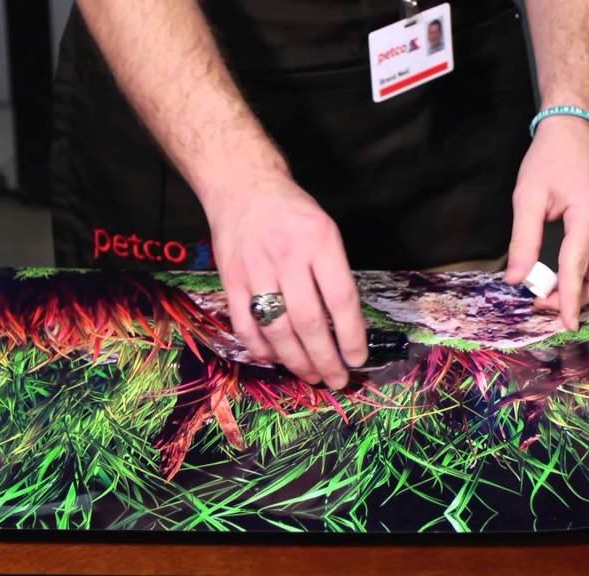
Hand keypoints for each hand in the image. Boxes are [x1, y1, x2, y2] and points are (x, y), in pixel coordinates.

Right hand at [204, 169, 367, 389]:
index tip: (358, 359)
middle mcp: (287, 255)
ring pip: (277, 329)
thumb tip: (345, 327)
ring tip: (312, 376)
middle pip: (308, 322)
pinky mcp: (230, 279)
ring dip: (296, 361)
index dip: (351, 336)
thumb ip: (334, 273)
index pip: (340, 299)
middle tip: (337, 380)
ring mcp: (255, 268)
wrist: (242, 186)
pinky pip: (245, 324)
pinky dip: (262, 348)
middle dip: (325, 359)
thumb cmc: (292, 211)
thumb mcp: (325, 230)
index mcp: (319, 241)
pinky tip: (276, 359)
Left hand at [504, 115, 588, 330]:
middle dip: (580, 298)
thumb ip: (523, 240)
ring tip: (556, 293)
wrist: (576, 129)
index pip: (578, 267)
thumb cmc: (549, 158)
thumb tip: (516, 279)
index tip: (564, 323)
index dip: (569, 299)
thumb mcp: (527, 198)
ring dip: (588, 289)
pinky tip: (570, 276)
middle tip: (546, 303)